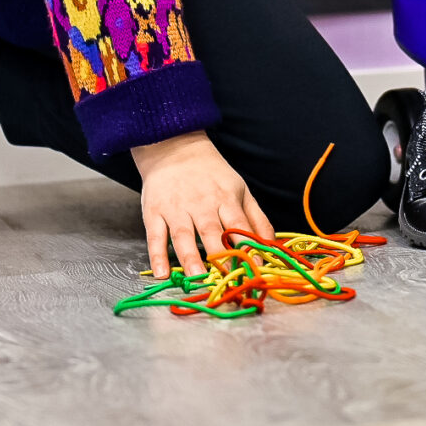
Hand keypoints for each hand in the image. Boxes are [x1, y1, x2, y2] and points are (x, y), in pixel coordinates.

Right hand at [131, 130, 272, 277]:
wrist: (175, 147)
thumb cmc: (212, 175)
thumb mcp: (240, 190)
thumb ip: (256, 219)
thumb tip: (271, 246)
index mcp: (226, 199)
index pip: (239, 226)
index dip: (247, 247)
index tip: (254, 268)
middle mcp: (201, 204)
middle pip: (211, 232)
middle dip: (218, 255)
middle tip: (224, 278)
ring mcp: (176, 209)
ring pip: (183, 235)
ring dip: (190, 257)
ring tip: (196, 277)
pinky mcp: (154, 212)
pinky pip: (155, 236)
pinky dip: (157, 255)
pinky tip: (161, 272)